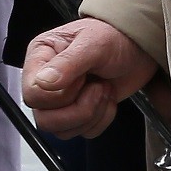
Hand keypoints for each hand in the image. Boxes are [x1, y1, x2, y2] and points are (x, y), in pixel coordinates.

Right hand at [21, 18, 156, 138]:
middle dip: (78, 110)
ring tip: (103, 89)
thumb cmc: (113, 37)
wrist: (137, 48)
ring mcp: (61, 100)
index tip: (82, 78)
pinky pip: (83, 132)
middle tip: (97, 87)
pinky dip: (101, 120)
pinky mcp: (78, 113)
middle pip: (45, 119)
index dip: (59, 95)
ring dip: (91, 114)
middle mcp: (45, 81)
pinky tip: (107, 98)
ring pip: (63, 130)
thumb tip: (42, 82)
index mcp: (40, 58)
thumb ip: (67, 63)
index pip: (32, 94)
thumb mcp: (93, 44)